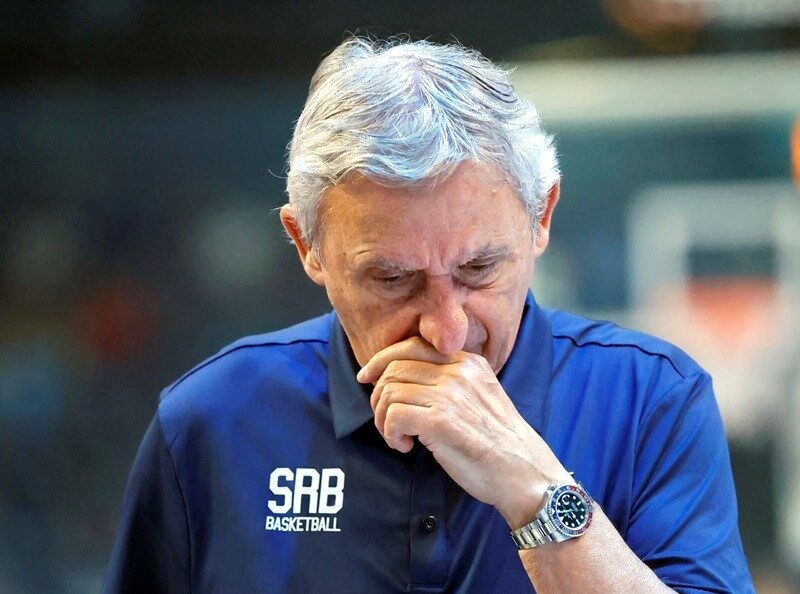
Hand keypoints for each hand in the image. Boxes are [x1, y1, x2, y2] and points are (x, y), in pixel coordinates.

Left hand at [357, 336, 572, 527]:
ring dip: (383, 420)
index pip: (411, 345)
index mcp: (468, 362)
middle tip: (386, 422)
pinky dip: (391, 434)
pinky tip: (407, 447)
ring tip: (399, 438)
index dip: (381, 360)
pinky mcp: (442, 421)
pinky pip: (394, 416)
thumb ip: (450, 381)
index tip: (366, 378)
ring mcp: (450, 394)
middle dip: (379, 396)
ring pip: (389, 392)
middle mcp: (458, 371)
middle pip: (394, 368)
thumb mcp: (480, 395)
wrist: (525, 472)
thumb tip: (403, 379)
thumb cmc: (499, 442)